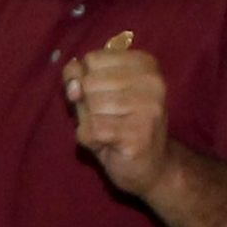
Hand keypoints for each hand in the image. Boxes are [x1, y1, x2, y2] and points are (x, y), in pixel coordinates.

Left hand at [66, 37, 170, 194]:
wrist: (152, 167)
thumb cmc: (121, 125)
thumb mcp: (98, 93)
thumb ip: (80, 77)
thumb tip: (73, 85)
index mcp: (145, 64)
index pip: (92, 59)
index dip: (87, 81)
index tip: (107, 96)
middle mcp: (151, 82)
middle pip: (89, 82)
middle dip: (89, 104)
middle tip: (110, 118)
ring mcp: (147, 108)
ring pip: (90, 105)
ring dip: (90, 123)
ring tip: (111, 131)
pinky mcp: (136, 134)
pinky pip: (91, 129)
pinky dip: (89, 139)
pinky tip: (108, 143)